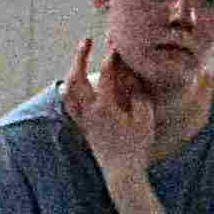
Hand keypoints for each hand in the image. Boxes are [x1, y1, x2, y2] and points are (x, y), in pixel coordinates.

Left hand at [58, 33, 159, 182]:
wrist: (122, 172)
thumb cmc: (136, 146)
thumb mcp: (144, 118)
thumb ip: (138, 95)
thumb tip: (133, 79)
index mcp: (105, 106)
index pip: (107, 73)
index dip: (113, 55)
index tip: (117, 41)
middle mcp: (89, 111)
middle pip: (76, 77)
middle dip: (80, 56)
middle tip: (87, 41)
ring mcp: (84, 120)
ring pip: (68, 91)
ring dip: (72, 72)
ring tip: (78, 60)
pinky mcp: (83, 127)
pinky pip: (70, 105)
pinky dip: (69, 91)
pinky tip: (72, 86)